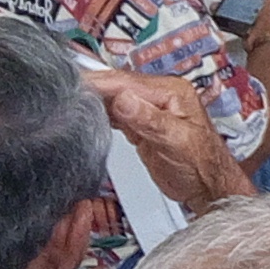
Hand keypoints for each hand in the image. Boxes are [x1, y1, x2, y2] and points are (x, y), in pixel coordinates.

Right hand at [81, 69, 254, 208]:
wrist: (208, 186)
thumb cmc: (202, 165)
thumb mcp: (175, 141)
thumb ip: (148, 120)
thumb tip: (123, 99)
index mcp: (171, 91)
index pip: (126, 81)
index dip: (98, 83)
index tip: (73, 85)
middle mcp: (160, 95)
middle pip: (116, 86)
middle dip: (90, 88)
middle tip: (61, 92)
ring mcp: (149, 109)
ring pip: (113, 98)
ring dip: (92, 99)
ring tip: (67, 101)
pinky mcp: (140, 124)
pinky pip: (115, 112)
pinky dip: (99, 113)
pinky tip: (85, 115)